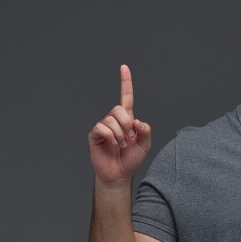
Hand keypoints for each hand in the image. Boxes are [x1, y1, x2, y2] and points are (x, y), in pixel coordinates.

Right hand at [88, 63, 151, 184]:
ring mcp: (103, 126)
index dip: (125, 82)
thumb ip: (145, 130)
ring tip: (122, 145)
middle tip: (130, 139)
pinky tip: (113, 145)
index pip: (126, 97)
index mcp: (127, 119)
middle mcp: (114, 119)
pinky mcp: (95, 134)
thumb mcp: (145, 145)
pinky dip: (111, 137)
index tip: (124, 67)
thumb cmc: (131, 159)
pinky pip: (102, 127)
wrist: (119, 174)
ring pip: (111, 120)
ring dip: (120, 135)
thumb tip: (136, 121)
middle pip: (119, 109)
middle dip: (127, 124)